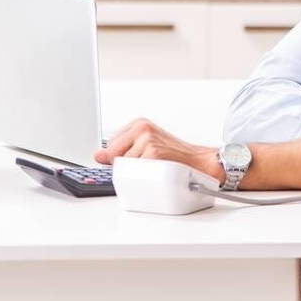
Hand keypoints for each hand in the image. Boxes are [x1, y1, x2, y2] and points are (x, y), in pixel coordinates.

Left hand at [94, 118, 224, 181]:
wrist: (202, 162)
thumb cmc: (176, 157)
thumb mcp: (147, 146)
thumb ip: (122, 149)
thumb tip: (98, 155)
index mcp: (139, 124)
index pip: (110, 146)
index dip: (119, 159)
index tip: (133, 162)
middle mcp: (142, 128)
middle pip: (113, 155)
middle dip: (126, 166)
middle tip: (148, 166)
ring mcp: (147, 140)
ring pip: (123, 165)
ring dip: (137, 173)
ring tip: (155, 169)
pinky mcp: (153, 153)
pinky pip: (135, 172)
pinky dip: (145, 177)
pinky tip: (159, 173)